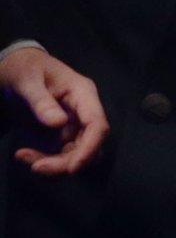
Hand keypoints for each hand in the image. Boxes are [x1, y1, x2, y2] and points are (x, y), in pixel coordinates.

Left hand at [2, 46, 108, 175]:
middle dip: (65, 162)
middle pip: (89, 145)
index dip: (90, 148)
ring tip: (23, 156)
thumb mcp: (27, 80)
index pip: (97, 124)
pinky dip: (44, 160)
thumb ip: (41, 100)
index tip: (72, 168)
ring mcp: (74, 125)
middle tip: (36, 168)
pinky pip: (61, 155)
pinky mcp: (62, 134)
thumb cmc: (24, 69)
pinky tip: (23, 154)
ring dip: (53, 164)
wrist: (15, 69)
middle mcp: (84, 112)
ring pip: (76, 154)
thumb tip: (59, 123)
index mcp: (83, 94)